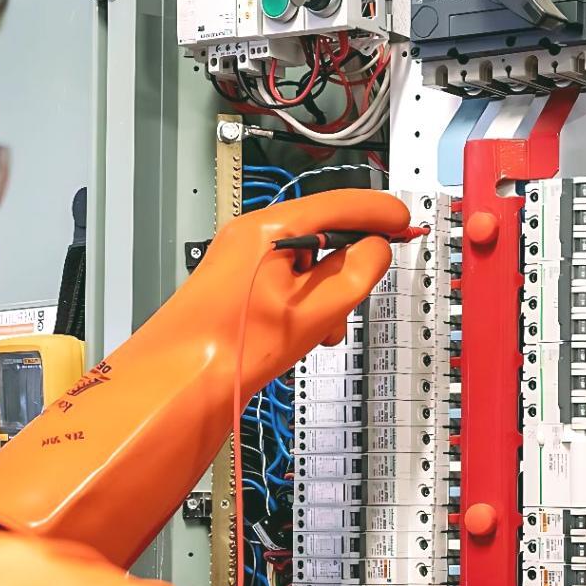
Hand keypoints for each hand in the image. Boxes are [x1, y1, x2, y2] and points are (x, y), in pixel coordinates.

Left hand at [170, 189, 408, 394]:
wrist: (182, 380)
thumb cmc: (234, 347)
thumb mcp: (316, 309)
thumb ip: (358, 271)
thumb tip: (377, 248)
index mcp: (269, 228)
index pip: (338, 204)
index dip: (377, 213)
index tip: (403, 222)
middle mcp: (250, 235)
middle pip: (322, 234)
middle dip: (348, 265)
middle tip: (363, 289)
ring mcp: (239, 258)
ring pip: (305, 263)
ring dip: (326, 292)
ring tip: (323, 329)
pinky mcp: (235, 282)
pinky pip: (284, 279)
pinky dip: (303, 302)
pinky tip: (303, 333)